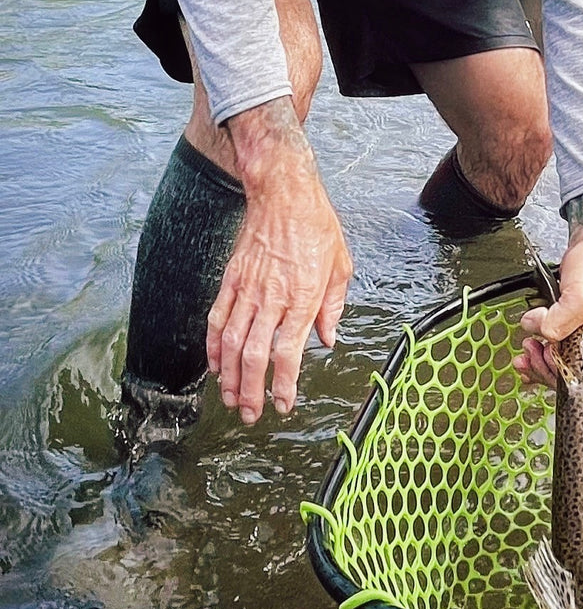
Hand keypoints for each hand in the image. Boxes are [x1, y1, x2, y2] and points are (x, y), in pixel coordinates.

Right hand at [206, 98, 352, 423]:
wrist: (283, 194)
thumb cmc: (318, 228)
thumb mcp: (341, 267)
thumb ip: (332, 308)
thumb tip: (327, 340)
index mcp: (303, 298)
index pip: (288, 352)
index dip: (282, 384)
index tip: (282, 405)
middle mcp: (272, 298)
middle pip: (255, 355)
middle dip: (251, 391)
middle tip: (250, 414)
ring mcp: (248, 289)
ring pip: (233, 343)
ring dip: (230, 376)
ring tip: (231, 399)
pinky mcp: (231, 279)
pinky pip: (218, 318)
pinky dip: (214, 346)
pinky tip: (216, 365)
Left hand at [514, 188, 582, 388]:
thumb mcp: (579, 296)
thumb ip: (557, 321)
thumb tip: (534, 329)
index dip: (557, 370)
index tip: (541, 353)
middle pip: (572, 375)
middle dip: (545, 365)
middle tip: (528, 349)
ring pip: (564, 363)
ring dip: (541, 357)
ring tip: (527, 345)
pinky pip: (562, 349)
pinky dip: (544, 349)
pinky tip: (532, 345)